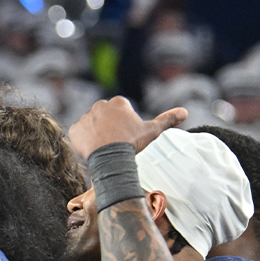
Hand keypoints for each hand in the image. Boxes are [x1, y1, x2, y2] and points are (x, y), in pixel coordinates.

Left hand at [67, 97, 187, 158]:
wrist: (110, 157)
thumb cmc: (132, 142)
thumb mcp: (152, 131)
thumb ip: (167, 119)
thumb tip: (185, 112)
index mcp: (118, 102)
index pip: (121, 110)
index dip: (125, 123)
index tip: (127, 134)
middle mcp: (100, 105)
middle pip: (106, 116)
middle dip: (110, 126)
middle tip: (116, 141)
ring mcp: (85, 117)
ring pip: (92, 124)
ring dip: (97, 132)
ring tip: (105, 146)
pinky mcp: (74, 129)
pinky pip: (79, 133)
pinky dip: (84, 140)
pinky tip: (93, 148)